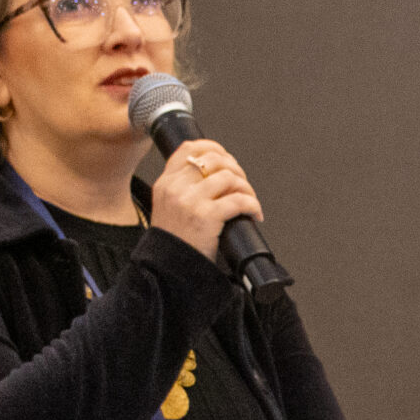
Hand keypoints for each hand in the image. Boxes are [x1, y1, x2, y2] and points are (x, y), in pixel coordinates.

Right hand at [152, 139, 263, 261]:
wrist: (167, 271)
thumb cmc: (174, 244)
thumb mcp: (168, 209)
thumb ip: (183, 190)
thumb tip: (217, 176)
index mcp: (165, 183)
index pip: (189, 148)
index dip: (214, 148)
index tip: (228, 159)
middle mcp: (175, 188)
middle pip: (213, 159)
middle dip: (236, 169)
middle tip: (243, 185)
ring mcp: (190, 200)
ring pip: (229, 177)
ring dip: (246, 188)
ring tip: (250, 202)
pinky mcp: (205, 216)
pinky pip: (239, 200)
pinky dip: (253, 205)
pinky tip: (254, 214)